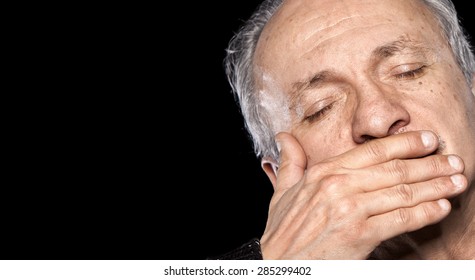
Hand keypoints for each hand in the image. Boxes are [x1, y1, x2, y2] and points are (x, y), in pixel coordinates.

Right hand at [260, 131, 466, 258]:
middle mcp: (338, 185)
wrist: (277, 265)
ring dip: (435, 186)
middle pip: (394, 169)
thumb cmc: (282, 232)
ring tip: (457, 181)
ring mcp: (349, 208)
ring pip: (402, 192)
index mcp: (323, 171)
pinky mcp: (359, 234)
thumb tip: (284, 137)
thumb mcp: (282, 192)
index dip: (404, 143)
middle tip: (454, 160)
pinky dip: (425, 213)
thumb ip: (290, 162)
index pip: (372, 151)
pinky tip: (441, 207)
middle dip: (429, 164)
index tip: (427, 140)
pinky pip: (401, 219)